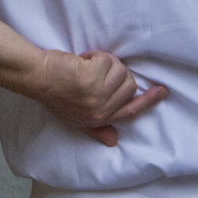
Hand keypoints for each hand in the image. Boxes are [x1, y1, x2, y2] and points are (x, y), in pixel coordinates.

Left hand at [23, 49, 167, 145]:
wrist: (35, 77)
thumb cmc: (53, 93)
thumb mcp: (74, 116)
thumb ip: (96, 127)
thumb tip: (113, 141)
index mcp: (98, 119)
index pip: (130, 112)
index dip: (148, 101)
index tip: (162, 91)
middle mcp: (101, 110)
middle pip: (130, 85)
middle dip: (115, 72)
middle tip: (94, 70)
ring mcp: (98, 95)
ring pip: (121, 70)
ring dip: (104, 62)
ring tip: (85, 65)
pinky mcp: (92, 79)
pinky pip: (107, 60)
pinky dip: (94, 55)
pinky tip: (80, 60)